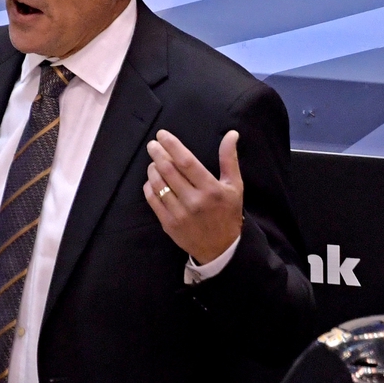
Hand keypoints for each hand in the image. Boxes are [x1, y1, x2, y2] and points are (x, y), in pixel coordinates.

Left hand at [143, 129, 243, 263]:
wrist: (221, 248)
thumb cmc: (228, 213)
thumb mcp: (234, 186)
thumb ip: (229, 159)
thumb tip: (231, 134)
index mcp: (211, 189)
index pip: (186, 162)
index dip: (172, 145)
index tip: (162, 135)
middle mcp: (194, 201)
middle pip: (169, 171)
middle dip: (157, 154)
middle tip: (152, 145)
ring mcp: (179, 214)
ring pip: (158, 185)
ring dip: (152, 169)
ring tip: (153, 162)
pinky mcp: (168, 224)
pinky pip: (153, 201)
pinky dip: (149, 187)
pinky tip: (151, 180)